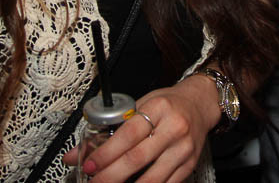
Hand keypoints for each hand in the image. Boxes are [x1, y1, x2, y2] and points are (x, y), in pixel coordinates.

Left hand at [76, 74, 219, 181]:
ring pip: (152, 178)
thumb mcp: (141, 105)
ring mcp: (183, 149)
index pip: (128, 134)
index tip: (89, 164)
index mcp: (159, 108)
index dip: (106, 153)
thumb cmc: (168, 104)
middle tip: (94, 181)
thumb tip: (79, 152)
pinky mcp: (189, 165)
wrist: (200, 104)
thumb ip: (112, 128)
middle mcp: (174, 128)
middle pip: (137, 158)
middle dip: (110, 175)